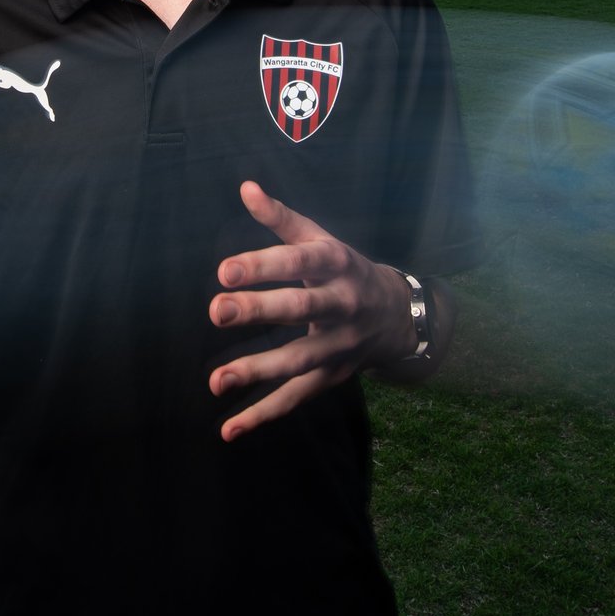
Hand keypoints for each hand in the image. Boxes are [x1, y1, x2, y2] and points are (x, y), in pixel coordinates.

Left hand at [206, 181, 418, 442]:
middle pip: (301, 308)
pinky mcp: (333, 375)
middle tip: (215, 311)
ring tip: (215, 380)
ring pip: (299, 360)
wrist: (399, 314)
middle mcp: (344, 305)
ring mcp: (341, 345)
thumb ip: (281, 218)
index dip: (265, 264)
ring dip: (257, 371)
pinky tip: (229, 428)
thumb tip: (246, 188)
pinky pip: (297, 398)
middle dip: (259, 310)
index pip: (301, 260)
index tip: (224, 270)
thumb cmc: (345, 269)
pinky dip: (263, 415)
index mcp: (339, 264)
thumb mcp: (321, 238)